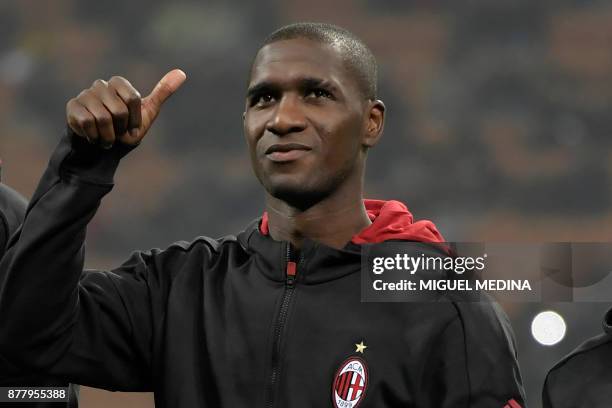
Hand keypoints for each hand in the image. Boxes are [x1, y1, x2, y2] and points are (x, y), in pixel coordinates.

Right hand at [66, 69, 185, 148]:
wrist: (102, 150)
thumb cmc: (126, 130)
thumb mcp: (147, 112)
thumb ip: (163, 92)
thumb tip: (182, 73)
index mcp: (118, 83)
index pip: (133, 99)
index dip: (135, 119)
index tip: (132, 126)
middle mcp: (100, 85)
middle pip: (118, 110)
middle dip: (122, 129)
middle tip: (118, 133)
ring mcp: (84, 95)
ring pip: (102, 118)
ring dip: (108, 136)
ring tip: (106, 137)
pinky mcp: (72, 107)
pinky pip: (87, 123)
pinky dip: (94, 136)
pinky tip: (93, 136)